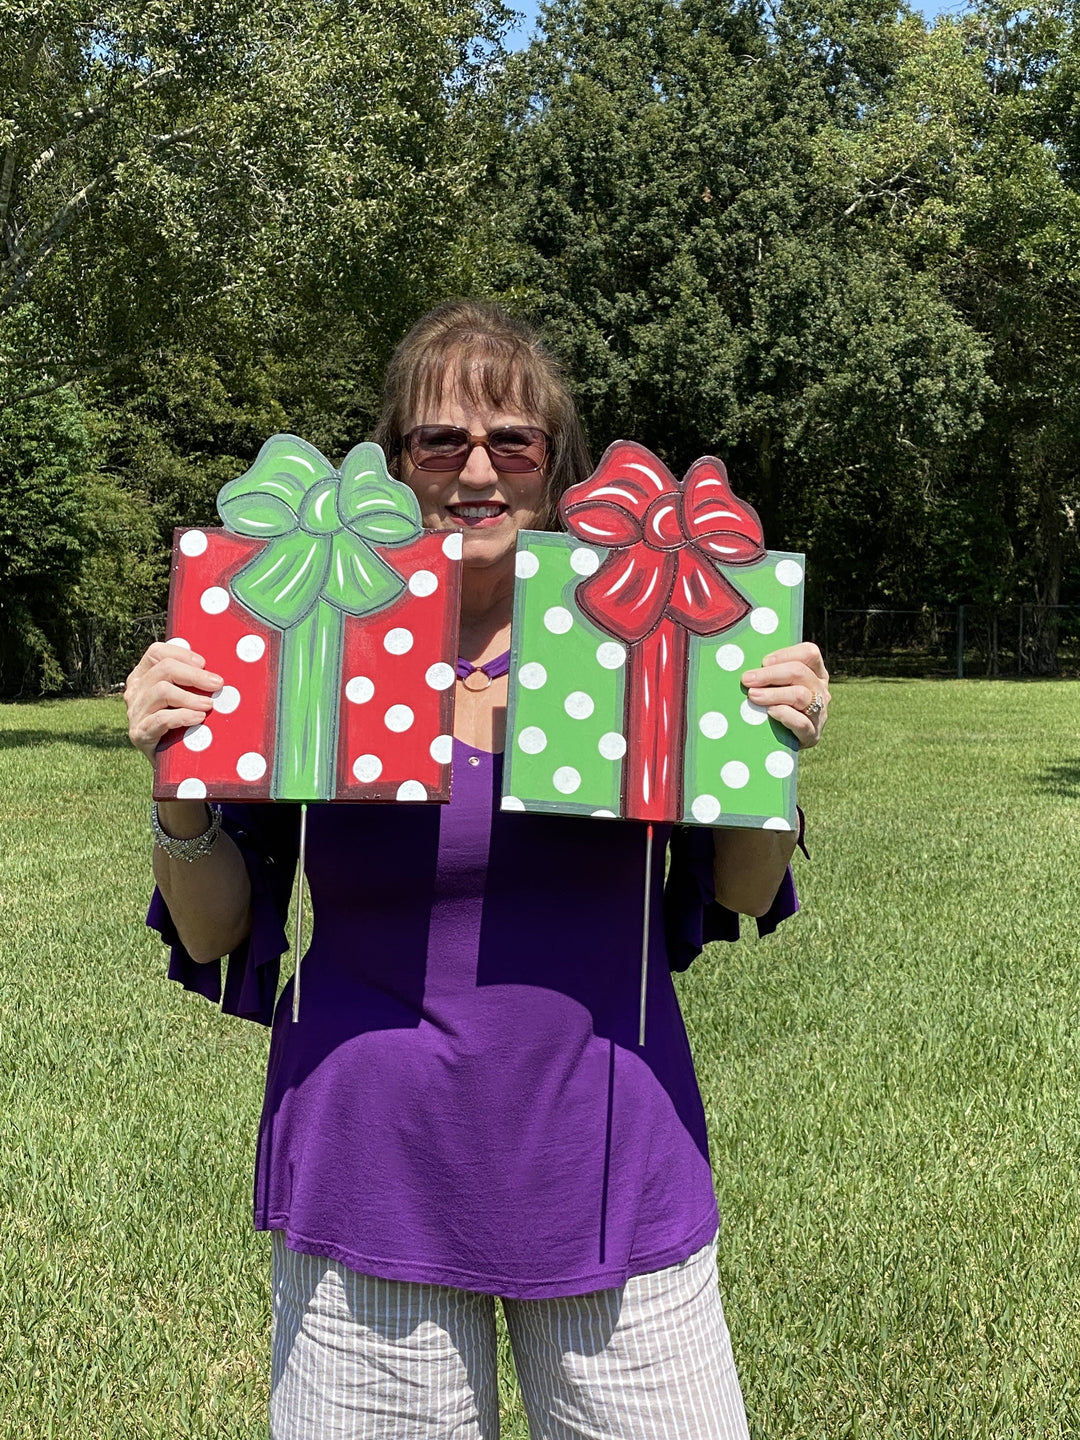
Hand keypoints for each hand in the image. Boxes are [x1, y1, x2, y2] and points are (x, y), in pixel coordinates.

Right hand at [124, 642, 222, 763]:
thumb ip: (193, 683)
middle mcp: (135, 691)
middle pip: (163, 669)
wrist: (172, 766)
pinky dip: (182, 716)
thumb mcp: (185, 699)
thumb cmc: (183, 726)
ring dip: (190, 697)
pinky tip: (198, 718)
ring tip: (209, 705)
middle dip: (194, 675)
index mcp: (143, 676)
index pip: (156, 652)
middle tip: (218, 684)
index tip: (204, 663)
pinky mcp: (139, 734)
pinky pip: (160, 719)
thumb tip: (220, 671)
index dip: (181, 654)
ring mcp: (134, 713)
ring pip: (161, 691)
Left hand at [741, 642, 829, 748]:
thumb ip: (768, 673)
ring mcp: (819, 713)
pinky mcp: (812, 734)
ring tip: (753, 696)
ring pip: (801, 696)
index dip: (785, 654)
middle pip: (800, 673)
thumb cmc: (773, 706)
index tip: (763, 661)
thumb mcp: (776, 686)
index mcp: (815, 673)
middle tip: (747, 679)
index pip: (809, 653)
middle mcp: (820, 690)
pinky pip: (801, 722)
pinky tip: (769, 712)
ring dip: (773, 694)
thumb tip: (745, 662)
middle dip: (770, 674)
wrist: (779, 742)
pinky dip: (784, 715)